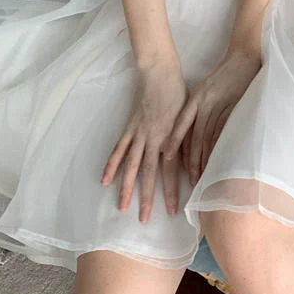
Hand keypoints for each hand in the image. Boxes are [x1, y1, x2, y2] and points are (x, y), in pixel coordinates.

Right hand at [101, 58, 187, 223]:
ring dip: (125, 187)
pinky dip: (111, 165)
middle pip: (147, 173)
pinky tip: (104, 180)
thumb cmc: (179, 93)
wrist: (160, 72)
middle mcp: (152, 138)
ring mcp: (138, 133)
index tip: (173, 210)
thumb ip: (183, 139)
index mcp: (169, 136)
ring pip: (130, 165)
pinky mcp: (129, 127)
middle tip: (143, 220)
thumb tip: (185, 163)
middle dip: (146, 198)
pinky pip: (118, 149)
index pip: (170, 170)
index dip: (172, 191)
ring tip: (121, 208)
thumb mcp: (188, 116)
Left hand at [164, 47, 261, 186]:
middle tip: (190, 178)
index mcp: (195, 97)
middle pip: (194, 136)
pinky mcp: (233, 107)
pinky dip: (219, 147)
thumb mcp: (208, 89)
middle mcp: (203, 102)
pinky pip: (223, 132)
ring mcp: (219, 105)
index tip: (167, 158)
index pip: (182, 124)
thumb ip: (201, 107)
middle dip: (190, 159)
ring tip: (202, 175)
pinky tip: (217, 160)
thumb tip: (197, 131)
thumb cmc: (226, 74)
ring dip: (204, 158)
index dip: (175, 142)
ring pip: (207, 137)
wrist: (244, 57)